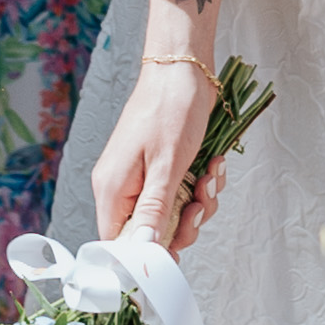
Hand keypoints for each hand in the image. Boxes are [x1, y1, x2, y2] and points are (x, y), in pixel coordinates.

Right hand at [90, 53, 227, 249]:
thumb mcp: (167, 165)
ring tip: (208, 176)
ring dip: (197, 203)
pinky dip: (200, 185)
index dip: (145, 255)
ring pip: (171, 215)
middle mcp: (122, 187)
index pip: (117, 243)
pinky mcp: (161, 169)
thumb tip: (142, 250)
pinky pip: (181, 195)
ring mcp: (142, 178)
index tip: (174, 256)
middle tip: (198, 205)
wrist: (183, 68)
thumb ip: (154, 211)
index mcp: (112, 189)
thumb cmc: (170, 107)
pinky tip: (211, 165)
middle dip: (182, 224)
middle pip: (149, 233)